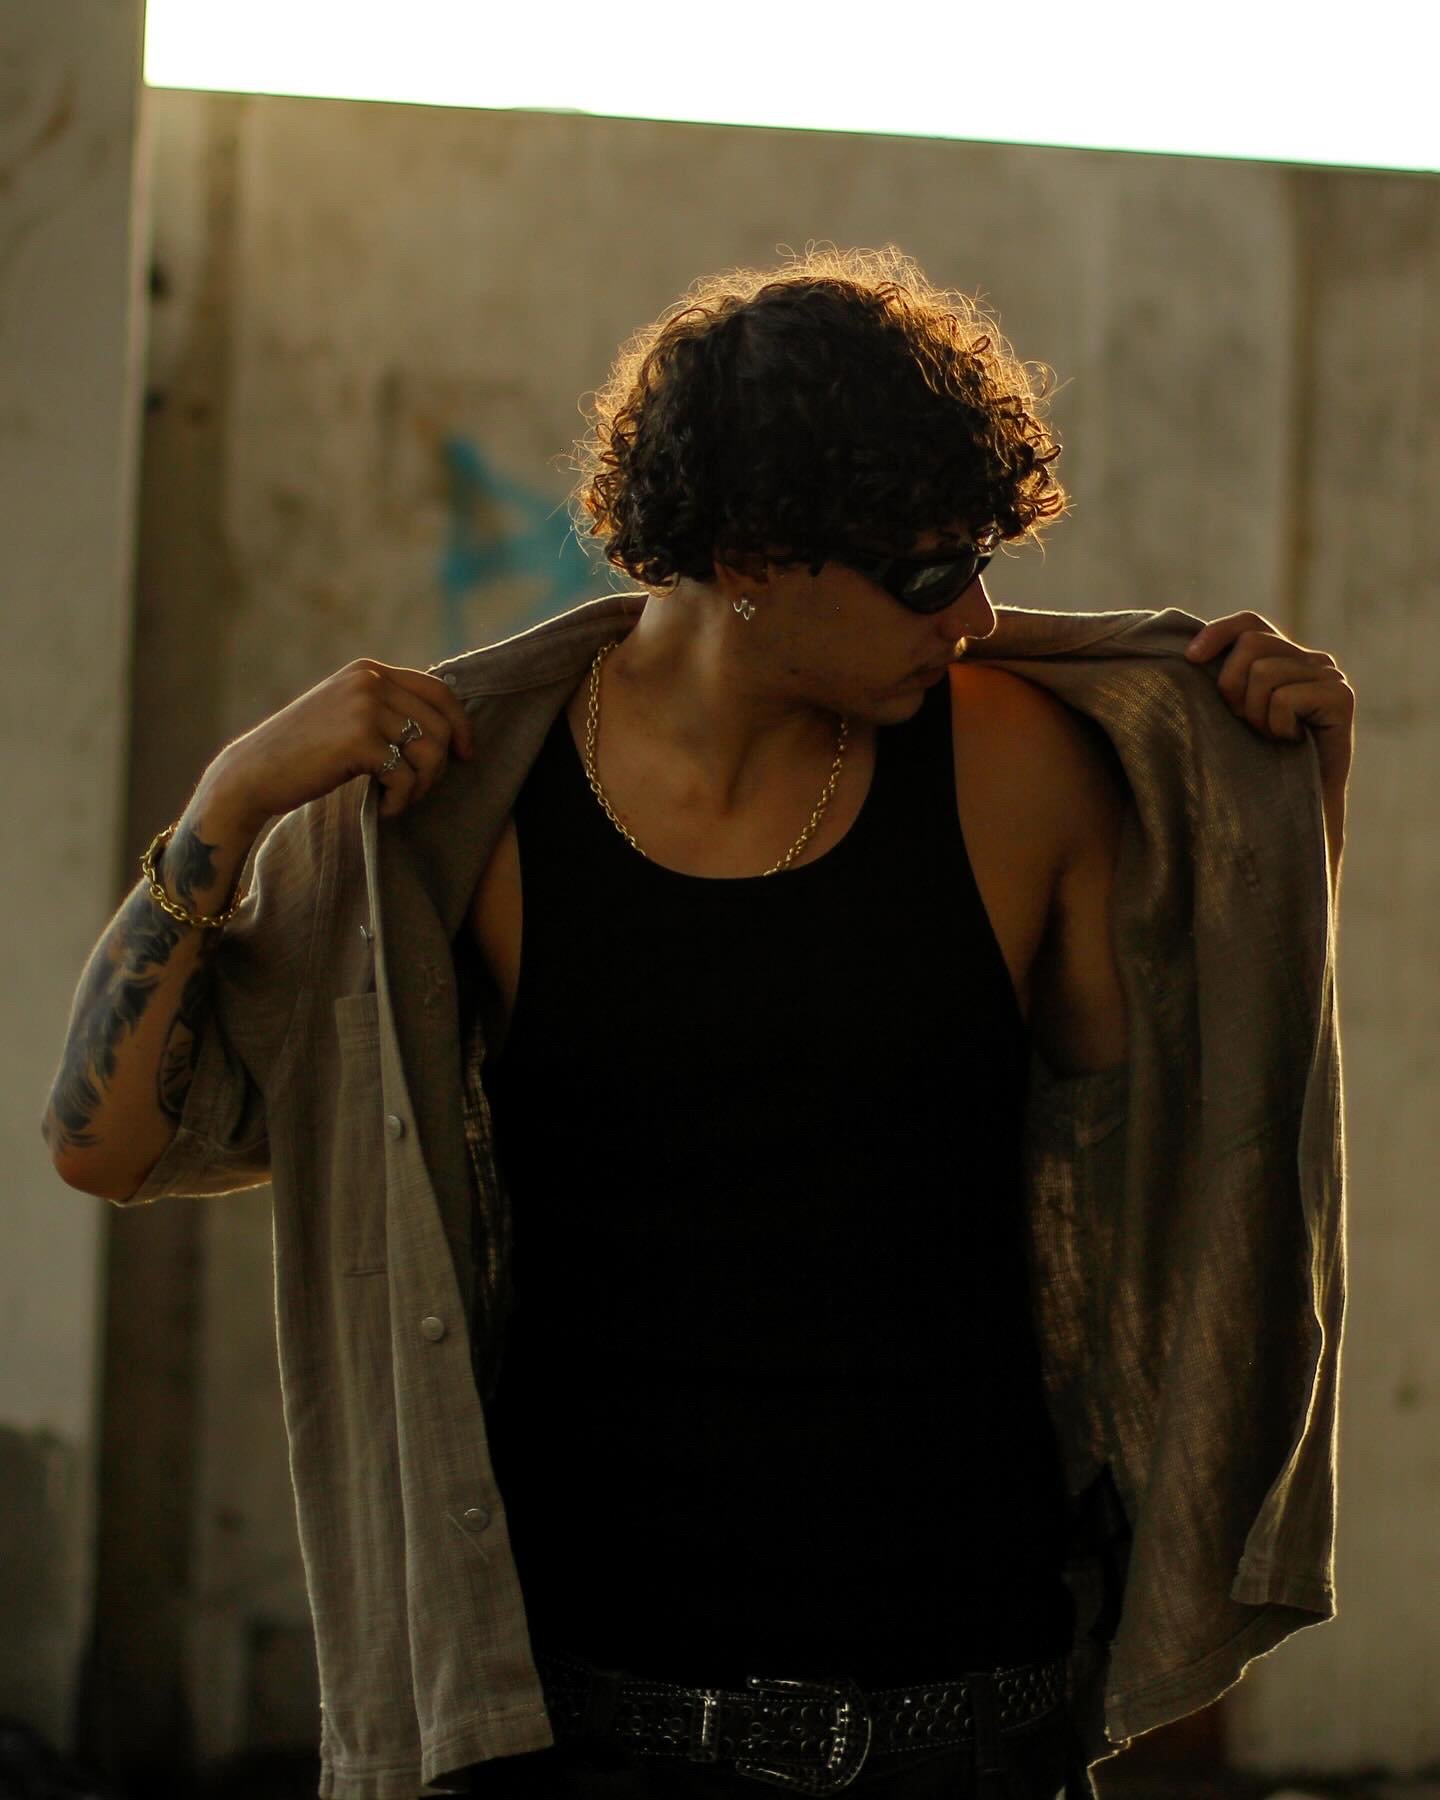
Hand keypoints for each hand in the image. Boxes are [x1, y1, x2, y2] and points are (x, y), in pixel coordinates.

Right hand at [207, 659, 478, 827]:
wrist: (253, 774)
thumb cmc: (303, 754)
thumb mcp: (346, 714)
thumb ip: (386, 708)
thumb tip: (446, 724)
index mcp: (369, 671)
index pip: (439, 691)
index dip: (461, 724)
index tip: (466, 754)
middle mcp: (369, 681)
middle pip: (441, 725)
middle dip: (439, 766)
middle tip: (418, 790)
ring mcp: (364, 708)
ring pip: (430, 752)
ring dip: (422, 786)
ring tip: (400, 800)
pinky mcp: (358, 741)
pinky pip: (406, 776)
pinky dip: (401, 801)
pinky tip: (384, 809)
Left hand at [1185, 611, 1354, 796]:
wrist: (1297, 811)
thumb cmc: (1256, 766)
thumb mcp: (1231, 715)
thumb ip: (1224, 680)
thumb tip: (1186, 652)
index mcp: (1285, 658)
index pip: (1249, 624)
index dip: (1218, 633)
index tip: (1191, 659)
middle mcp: (1311, 660)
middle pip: (1251, 644)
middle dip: (1231, 686)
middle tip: (1243, 722)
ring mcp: (1330, 676)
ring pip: (1264, 672)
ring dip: (1255, 714)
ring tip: (1269, 736)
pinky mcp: (1341, 697)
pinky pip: (1285, 698)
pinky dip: (1277, 726)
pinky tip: (1291, 743)